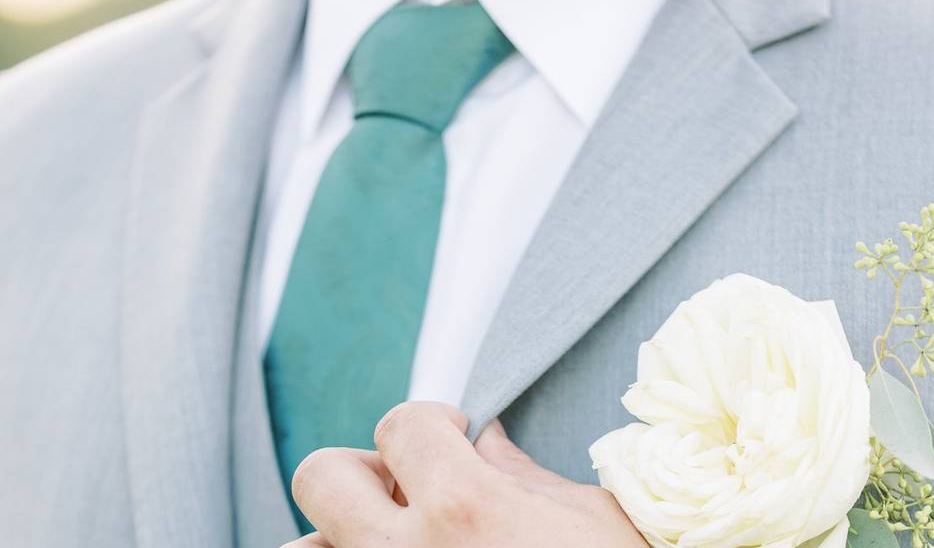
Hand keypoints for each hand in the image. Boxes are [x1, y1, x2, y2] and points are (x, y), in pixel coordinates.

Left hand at [282, 402, 648, 547]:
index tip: (450, 432)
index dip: (427, 420)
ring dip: (338, 536)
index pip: (399, 422)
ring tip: (394, 541)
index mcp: (466, 508)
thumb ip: (526, 476)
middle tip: (404, 488)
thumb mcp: (593, 523)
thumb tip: (488, 441)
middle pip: (318, 474)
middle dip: (359, 470)